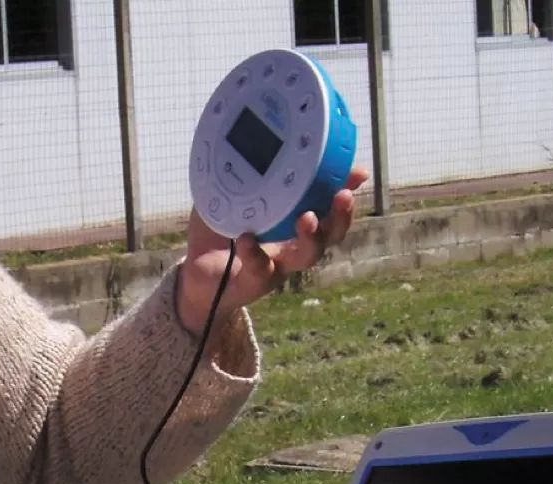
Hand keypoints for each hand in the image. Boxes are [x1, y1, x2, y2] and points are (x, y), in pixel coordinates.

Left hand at [177, 167, 369, 334]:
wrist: (194, 271)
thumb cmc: (219, 229)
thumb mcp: (231, 194)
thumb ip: (242, 171)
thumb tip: (245, 134)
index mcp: (293, 221)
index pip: (329, 205)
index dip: (346, 189)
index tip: (358, 172)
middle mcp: (293, 244)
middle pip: (331, 233)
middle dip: (342, 215)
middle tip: (342, 195)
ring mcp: (279, 265)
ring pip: (308, 255)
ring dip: (312, 236)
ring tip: (306, 218)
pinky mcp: (256, 281)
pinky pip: (261, 268)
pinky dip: (256, 253)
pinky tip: (247, 238)